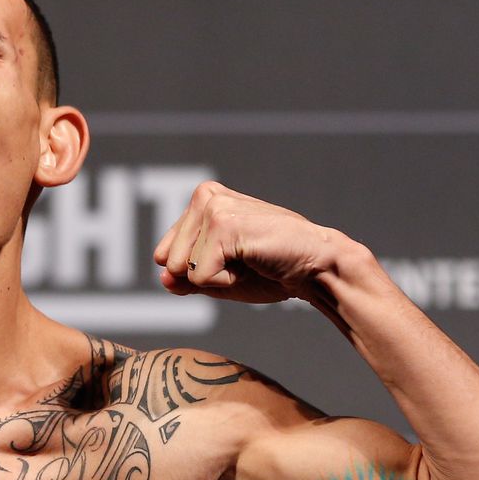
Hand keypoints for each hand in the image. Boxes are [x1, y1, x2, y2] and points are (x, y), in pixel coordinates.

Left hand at [153, 181, 348, 303]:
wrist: (315, 267)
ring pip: (180, 269)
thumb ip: (186, 278)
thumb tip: (163, 279)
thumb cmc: (273, 270)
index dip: (196, 271)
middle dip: (203, 274)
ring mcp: (213, 208)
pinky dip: (226, 281)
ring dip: (216, 277)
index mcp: (202, 201)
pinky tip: (253, 262)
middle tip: (243, 261)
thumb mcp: (220, 277)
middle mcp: (205, 197)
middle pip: (167, 261)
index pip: (164, 254)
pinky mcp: (222, 226)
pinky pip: (199, 277)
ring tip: (249, 259)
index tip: (233, 260)